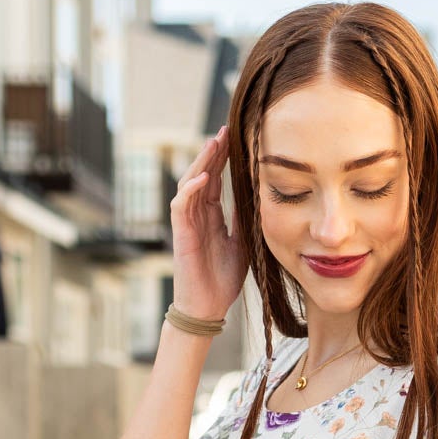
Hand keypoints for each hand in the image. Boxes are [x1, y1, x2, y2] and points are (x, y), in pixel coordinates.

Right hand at [171, 124, 246, 323]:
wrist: (208, 308)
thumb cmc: (222, 280)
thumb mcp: (242, 244)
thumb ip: (244, 220)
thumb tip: (256, 196)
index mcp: (211, 216)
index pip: (215, 180)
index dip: (224, 159)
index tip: (236, 138)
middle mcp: (197, 216)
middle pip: (202, 174)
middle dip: (213, 152)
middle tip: (225, 130)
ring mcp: (187, 224)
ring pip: (189, 183)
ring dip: (201, 162)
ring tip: (213, 143)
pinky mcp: (181, 235)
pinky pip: (181, 206)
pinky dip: (190, 190)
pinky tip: (203, 176)